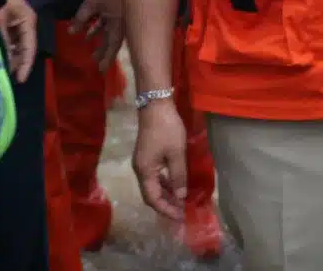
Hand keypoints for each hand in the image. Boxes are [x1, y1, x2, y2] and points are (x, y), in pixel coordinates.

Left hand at [0, 0, 38, 83]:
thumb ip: (1, 39)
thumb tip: (1, 60)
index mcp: (28, 22)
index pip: (30, 49)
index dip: (26, 66)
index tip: (20, 81)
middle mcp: (23, 24)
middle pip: (22, 49)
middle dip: (15, 63)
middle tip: (3, 77)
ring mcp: (14, 23)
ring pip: (13, 45)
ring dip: (7, 56)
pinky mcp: (4, 21)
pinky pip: (5, 40)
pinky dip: (1, 48)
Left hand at [71, 0, 124, 69]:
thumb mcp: (92, 2)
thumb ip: (82, 17)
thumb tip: (71, 33)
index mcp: (118, 25)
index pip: (112, 47)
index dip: (106, 58)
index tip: (102, 70)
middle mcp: (121, 22)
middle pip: (111, 39)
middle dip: (103, 49)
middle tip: (94, 60)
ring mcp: (119, 12)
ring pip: (109, 28)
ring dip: (99, 35)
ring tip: (88, 43)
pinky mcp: (116, 3)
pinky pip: (107, 18)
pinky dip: (99, 22)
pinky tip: (89, 23)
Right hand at [132, 100, 187, 221]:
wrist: (156, 105)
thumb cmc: (167, 129)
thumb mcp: (176, 153)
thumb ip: (178, 176)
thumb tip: (180, 197)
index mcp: (144, 171)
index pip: (152, 199)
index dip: (166, 209)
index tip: (180, 216)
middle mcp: (140, 169)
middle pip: (151, 194)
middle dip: (166, 204)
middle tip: (182, 212)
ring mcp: (143, 162)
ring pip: (153, 185)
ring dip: (166, 194)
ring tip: (181, 201)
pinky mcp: (147, 155)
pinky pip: (155, 175)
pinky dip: (165, 182)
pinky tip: (176, 184)